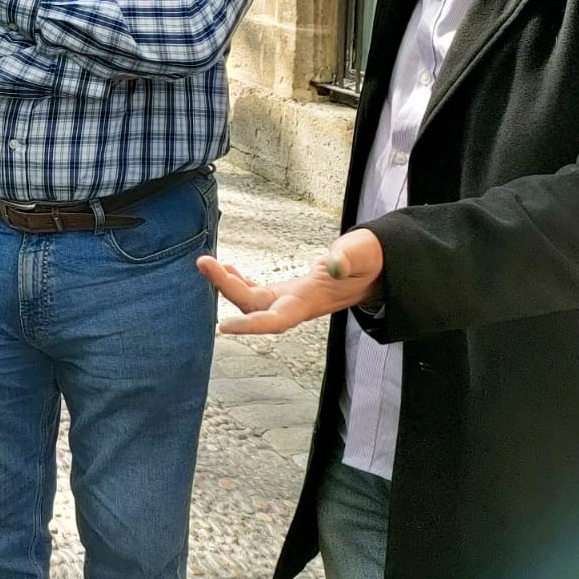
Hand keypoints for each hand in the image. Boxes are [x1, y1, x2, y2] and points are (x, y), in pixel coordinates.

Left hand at [198, 228, 384, 334]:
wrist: (376, 268)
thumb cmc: (369, 260)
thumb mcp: (362, 253)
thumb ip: (348, 257)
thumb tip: (332, 263)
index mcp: (312, 301)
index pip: (276, 320)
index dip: (250, 325)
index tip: (223, 326)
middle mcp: (296, 305)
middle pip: (255, 307)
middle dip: (226, 289)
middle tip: (203, 263)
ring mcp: (290, 299)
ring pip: (251, 299)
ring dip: (227, 284)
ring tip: (206, 263)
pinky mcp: (287, 290)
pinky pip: (257, 291)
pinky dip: (239, 280)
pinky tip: (226, 267)